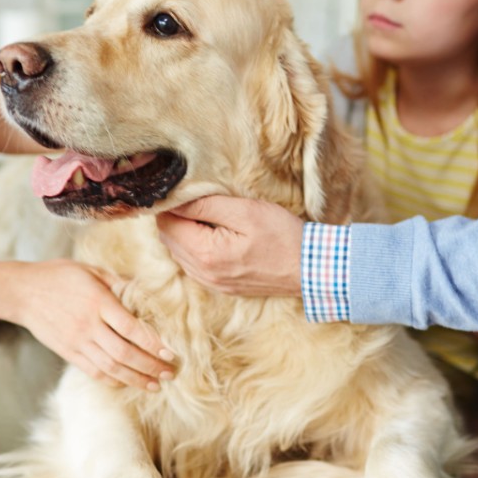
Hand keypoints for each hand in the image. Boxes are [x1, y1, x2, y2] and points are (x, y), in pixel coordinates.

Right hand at [7, 260, 174, 390]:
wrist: (22, 292)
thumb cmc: (59, 276)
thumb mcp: (91, 271)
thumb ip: (119, 282)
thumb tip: (147, 292)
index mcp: (97, 302)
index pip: (131, 328)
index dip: (153, 343)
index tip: (171, 353)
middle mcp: (88, 325)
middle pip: (124, 353)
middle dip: (150, 366)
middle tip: (170, 373)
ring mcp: (77, 342)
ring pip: (111, 368)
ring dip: (136, 379)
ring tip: (155, 385)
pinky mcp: (68, 353)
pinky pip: (94, 372)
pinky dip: (113, 380)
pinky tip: (128, 382)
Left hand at [155, 196, 302, 296]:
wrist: (309, 269)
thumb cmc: (282, 236)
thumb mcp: (245, 211)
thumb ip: (207, 205)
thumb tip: (176, 201)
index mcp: (206, 254)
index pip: (167, 225)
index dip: (172, 205)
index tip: (186, 191)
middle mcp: (203, 273)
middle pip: (169, 239)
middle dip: (177, 218)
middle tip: (198, 199)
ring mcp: (212, 283)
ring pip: (179, 252)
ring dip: (186, 232)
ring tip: (208, 215)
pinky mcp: (221, 286)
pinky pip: (194, 264)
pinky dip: (196, 247)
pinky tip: (215, 235)